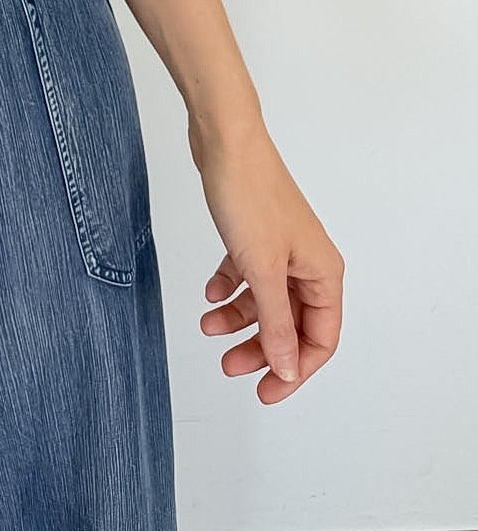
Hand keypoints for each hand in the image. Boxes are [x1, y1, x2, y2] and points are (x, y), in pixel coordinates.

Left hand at [188, 118, 343, 402]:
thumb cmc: (249, 195)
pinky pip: (246, 273)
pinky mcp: (255, 233)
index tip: (265, 391)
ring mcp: (281, 247)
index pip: (320, 339)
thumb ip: (276, 322)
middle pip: (291, 323)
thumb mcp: (262, 269)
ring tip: (207, 327)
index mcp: (323, 273)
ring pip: (266, 300)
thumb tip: (287, 367)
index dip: (294, 370)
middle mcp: (308, 262)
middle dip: (261, 348)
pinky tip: (209, 293)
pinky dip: (228, 287)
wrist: (225, 139)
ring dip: (239, 319)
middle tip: (229, 366)